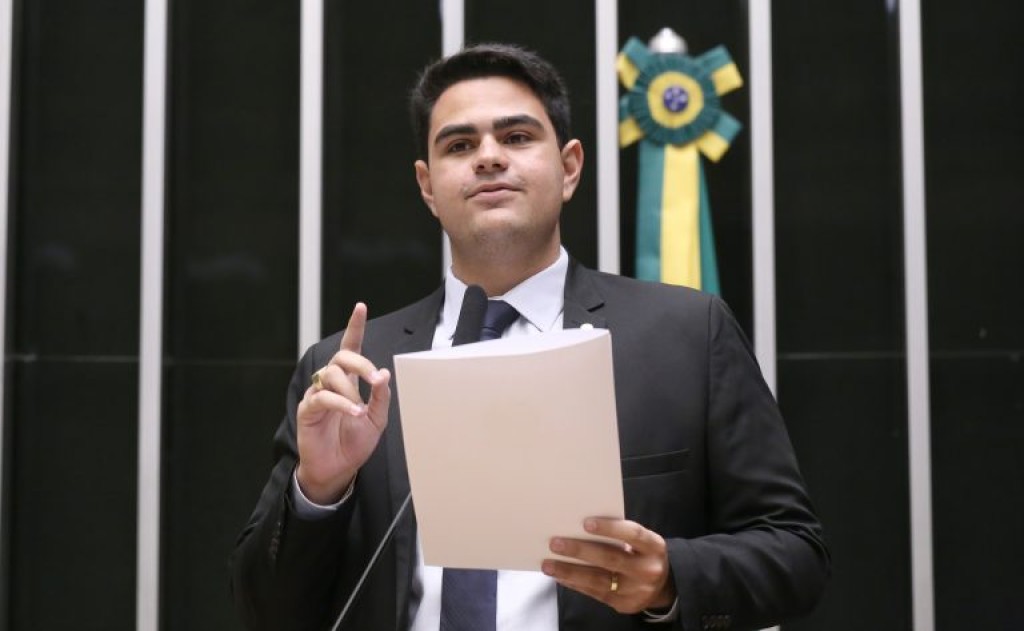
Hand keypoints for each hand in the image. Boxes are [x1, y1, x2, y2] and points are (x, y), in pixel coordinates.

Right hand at [295, 303, 390, 503]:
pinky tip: (353, 413)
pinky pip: (322, 397)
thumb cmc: (355, 442)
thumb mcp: (377, 419)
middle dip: (360, 362)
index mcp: (350, 381)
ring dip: (350, 389)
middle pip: (341, 357)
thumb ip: (381, 397)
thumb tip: (384, 373)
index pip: (350, 347)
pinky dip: (341, 403)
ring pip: (330, 374)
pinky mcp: (307, 409)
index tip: (360, 307)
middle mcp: (332, 383)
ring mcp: (318, 394)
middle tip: (375, 379)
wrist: (338, 469)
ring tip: (360, 409)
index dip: (354, 327)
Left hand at [542, 518, 674, 613]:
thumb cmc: (643, 554)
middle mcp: (647, 570)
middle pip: (610, 558)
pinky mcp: (624, 605)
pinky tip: (560, 576)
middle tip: (555, 543)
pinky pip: (595, 593)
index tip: (585, 523)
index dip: (610, 528)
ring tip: (549, 564)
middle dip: (580, 550)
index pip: (632, 534)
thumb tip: (579, 527)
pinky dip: (575, 584)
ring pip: (598, 580)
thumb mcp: (641, 542)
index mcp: (654, 547)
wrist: (662, 586)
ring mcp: (636, 590)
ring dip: (569, 571)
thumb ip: (619, 534)